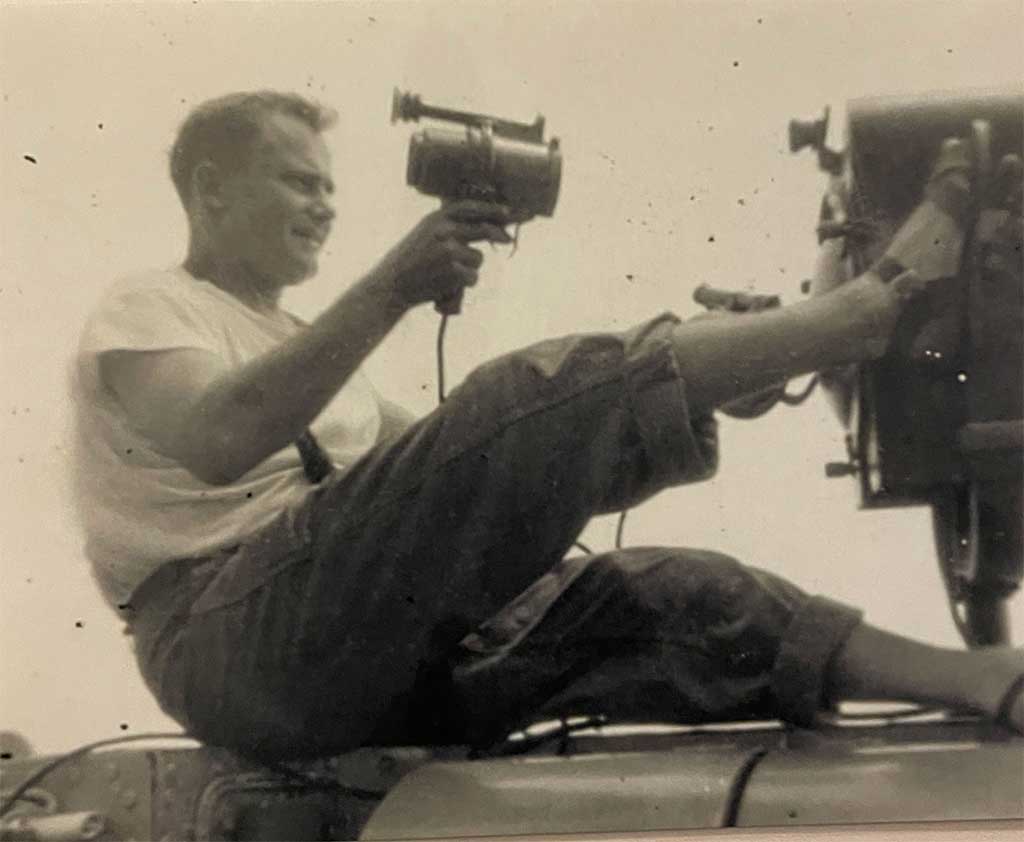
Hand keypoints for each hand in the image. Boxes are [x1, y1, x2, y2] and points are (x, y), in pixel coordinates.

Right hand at [376, 200, 515, 309]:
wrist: (392, 285)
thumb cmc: (410, 263)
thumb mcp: (424, 234)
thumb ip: (447, 227)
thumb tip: (482, 225)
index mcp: (436, 218)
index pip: (470, 208)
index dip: (491, 209)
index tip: (508, 211)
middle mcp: (444, 230)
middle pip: (483, 229)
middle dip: (499, 234)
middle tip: (508, 239)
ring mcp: (450, 250)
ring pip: (478, 258)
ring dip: (469, 269)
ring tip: (446, 276)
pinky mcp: (455, 271)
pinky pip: (473, 277)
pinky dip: (464, 284)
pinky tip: (446, 286)